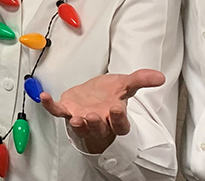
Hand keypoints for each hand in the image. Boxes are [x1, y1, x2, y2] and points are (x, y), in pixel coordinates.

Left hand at [39, 69, 165, 153]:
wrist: (92, 94)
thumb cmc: (108, 93)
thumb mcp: (125, 84)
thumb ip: (141, 80)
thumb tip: (160, 76)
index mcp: (115, 118)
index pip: (120, 124)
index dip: (118, 119)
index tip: (117, 108)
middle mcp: (99, 122)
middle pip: (100, 128)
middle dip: (97, 123)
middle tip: (95, 115)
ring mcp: (82, 119)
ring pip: (80, 126)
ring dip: (78, 123)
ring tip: (76, 118)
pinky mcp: (67, 112)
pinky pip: (57, 112)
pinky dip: (50, 105)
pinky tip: (44, 97)